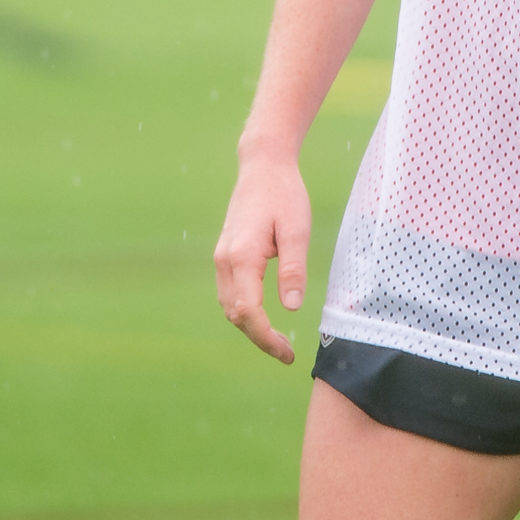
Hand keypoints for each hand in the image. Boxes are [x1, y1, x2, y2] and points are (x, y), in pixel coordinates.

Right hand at [213, 153, 311, 362]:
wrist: (263, 166)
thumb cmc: (284, 195)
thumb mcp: (297, 230)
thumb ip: (293, 268)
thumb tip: (292, 307)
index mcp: (242, 257)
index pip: (248, 312)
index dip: (266, 338)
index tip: (287, 354)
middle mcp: (225, 261)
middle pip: (235, 314)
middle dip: (259, 338)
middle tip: (287, 353)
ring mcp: (221, 257)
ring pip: (229, 306)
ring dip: (250, 327)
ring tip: (278, 340)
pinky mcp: (225, 254)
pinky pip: (229, 292)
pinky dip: (244, 311)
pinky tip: (263, 315)